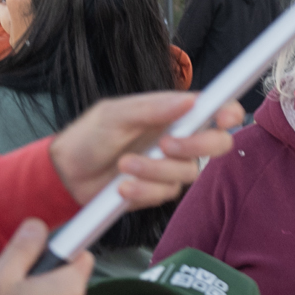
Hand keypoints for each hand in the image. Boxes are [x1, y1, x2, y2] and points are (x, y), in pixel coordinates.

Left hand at [49, 93, 243, 212]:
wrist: (66, 173)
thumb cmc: (89, 136)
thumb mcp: (115, 114)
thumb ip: (153, 107)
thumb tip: (190, 100)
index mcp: (172, 114)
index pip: (215, 110)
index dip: (229, 112)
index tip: (224, 117)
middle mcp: (178, 139)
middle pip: (216, 145)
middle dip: (196, 146)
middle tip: (166, 145)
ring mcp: (170, 167)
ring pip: (187, 173)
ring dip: (155, 170)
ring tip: (124, 165)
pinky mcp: (158, 191)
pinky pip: (165, 193)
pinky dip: (143, 190)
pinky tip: (122, 186)